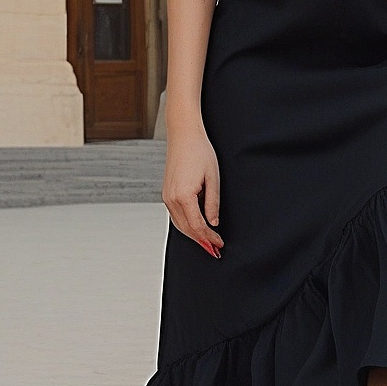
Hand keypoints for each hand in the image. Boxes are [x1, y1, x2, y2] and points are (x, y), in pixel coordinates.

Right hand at [164, 122, 222, 257]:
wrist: (183, 135)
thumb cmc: (199, 151)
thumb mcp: (213, 178)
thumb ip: (213, 203)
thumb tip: (213, 223)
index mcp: (184, 196)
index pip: (198, 226)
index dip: (210, 238)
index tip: (219, 244)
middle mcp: (171, 199)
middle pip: (187, 229)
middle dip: (201, 241)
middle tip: (215, 250)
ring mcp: (167, 196)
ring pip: (180, 224)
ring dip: (193, 235)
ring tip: (208, 242)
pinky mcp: (167, 193)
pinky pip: (176, 215)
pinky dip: (186, 224)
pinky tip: (196, 227)